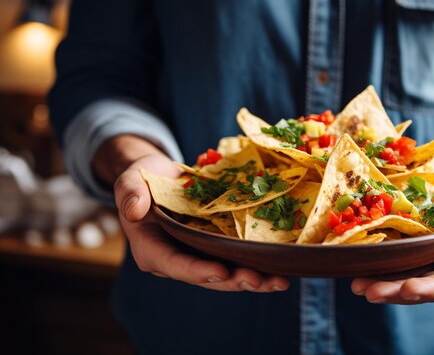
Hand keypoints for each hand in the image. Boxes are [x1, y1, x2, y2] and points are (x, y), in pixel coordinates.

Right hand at [94, 135, 289, 291]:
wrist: (157, 174)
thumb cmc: (141, 178)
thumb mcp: (129, 180)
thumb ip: (130, 194)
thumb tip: (133, 210)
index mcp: (152, 250)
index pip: (175, 265)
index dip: (198, 271)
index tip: (222, 272)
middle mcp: (176, 259)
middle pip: (207, 277)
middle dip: (235, 280)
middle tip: (262, 280)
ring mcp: (198, 254)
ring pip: (226, 274)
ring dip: (254, 279)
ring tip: (279, 281)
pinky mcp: (215, 246)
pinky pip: (236, 259)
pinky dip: (258, 264)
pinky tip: (281, 267)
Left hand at [351, 173, 433, 303]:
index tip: (410, 289)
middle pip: (425, 288)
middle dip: (397, 292)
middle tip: (369, 291)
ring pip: (407, 280)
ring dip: (382, 285)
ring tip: (356, 285)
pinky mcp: (418, 255)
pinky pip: (398, 265)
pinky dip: (378, 269)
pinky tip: (355, 267)